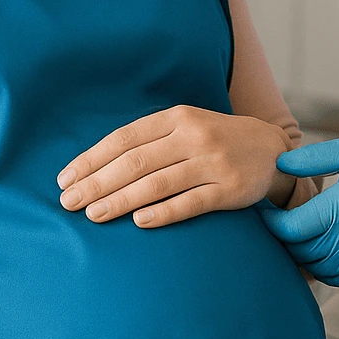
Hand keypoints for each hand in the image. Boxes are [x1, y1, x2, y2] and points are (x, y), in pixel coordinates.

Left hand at [57, 105, 293, 227]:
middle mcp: (194, 136)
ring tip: (93, 215)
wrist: (272, 151)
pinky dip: (163, 213)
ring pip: (157, 183)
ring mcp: (213, 162)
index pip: (124, 138)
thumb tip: (97, 165)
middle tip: (69, 202)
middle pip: (135, 162)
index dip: (92, 159)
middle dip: (97, 183)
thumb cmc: (215, 141)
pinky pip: (190, 203)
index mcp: (177, 117)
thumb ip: (149, 140)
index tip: (66, 179)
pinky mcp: (229, 189)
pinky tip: (139, 222)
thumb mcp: (185, 127)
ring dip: (120, 200)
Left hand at [259, 135, 338, 285]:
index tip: (262, 207)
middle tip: (274, 216)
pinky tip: (319, 243)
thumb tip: (280, 166)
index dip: (270, 221)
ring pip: (313, 268)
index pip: (291, 229)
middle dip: (282, 235)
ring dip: (299, 252)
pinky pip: (333, 277)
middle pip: (298, 251)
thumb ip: (316, 157)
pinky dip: (320, 264)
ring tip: (294, 229)